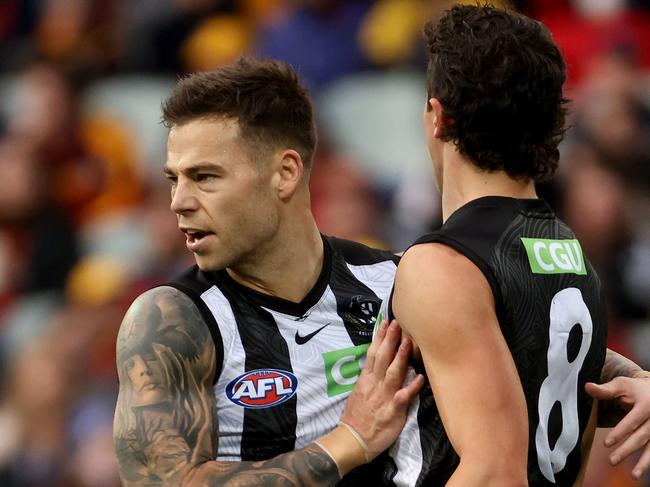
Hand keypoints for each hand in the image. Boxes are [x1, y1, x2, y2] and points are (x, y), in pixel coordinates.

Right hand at [340, 319, 423, 459]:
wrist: (352, 440)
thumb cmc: (356, 418)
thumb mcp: (358, 393)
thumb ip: (369, 380)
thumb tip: (377, 367)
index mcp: (366, 380)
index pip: (373, 354)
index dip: (379, 337)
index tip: (385, 322)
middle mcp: (374, 385)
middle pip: (382, 358)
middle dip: (390, 340)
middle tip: (397, 323)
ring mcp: (383, 397)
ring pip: (393, 372)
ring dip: (401, 357)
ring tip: (408, 342)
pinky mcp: (392, 411)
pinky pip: (403, 397)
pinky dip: (412, 387)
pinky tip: (421, 378)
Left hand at [586, 374, 649, 479]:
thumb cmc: (635, 389)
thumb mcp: (622, 385)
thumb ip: (606, 390)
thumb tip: (587, 387)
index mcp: (645, 406)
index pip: (632, 422)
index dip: (620, 433)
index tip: (607, 443)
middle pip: (641, 437)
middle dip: (627, 450)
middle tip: (612, 461)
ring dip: (644, 462)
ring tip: (634, 475)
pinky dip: (649, 460)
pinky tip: (642, 471)